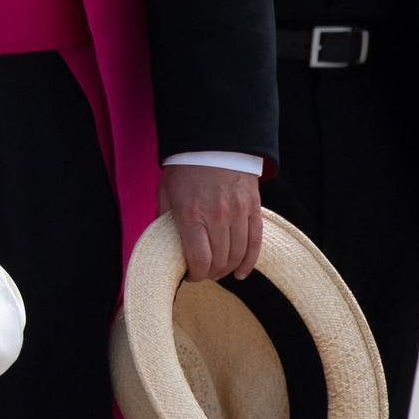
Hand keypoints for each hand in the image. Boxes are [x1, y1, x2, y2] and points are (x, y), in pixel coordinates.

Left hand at [157, 165, 262, 281]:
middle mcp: (217, 216)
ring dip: (227, 269)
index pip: (199, 259)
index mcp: (191, 214)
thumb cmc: (184, 170)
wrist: (213, 143)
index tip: (189, 276)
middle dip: (209, 273)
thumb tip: (163, 245)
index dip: (195, 275)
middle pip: (219, 261)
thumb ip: (164, 221)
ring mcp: (238, 212)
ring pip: (238, 254)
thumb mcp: (165, 194)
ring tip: (218, 271)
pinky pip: (255, 242)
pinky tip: (241, 273)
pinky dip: (249, 261)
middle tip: (202, 273)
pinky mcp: (253, 208)